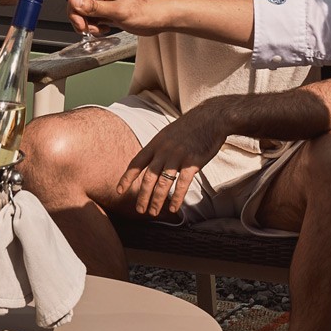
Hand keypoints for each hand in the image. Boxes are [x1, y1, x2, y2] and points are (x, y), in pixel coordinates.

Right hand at [67, 0, 172, 36]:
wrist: (160, 18)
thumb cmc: (145, 11)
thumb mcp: (118, 10)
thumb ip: (95, 7)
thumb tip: (76, 1)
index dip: (75, 11)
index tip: (81, 24)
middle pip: (78, 6)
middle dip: (81, 20)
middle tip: (89, 30)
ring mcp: (105, 4)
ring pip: (85, 14)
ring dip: (89, 25)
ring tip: (101, 30)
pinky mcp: (109, 13)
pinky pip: (95, 19)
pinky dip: (96, 27)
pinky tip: (105, 29)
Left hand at [115, 104, 230, 218]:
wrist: (211, 118)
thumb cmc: (190, 127)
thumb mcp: (167, 134)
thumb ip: (158, 148)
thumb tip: (149, 163)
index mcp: (155, 144)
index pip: (136, 163)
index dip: (127, 178)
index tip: (119, 190)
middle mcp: (164, 151)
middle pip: (148, 177)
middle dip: (142, 196)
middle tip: (139, 210)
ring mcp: (178, 156)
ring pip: (163, 183)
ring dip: (157, 200)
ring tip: (153, 212)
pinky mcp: (193, 162)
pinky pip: (182, 184)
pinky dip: (176, 198)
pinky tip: (173, 208)